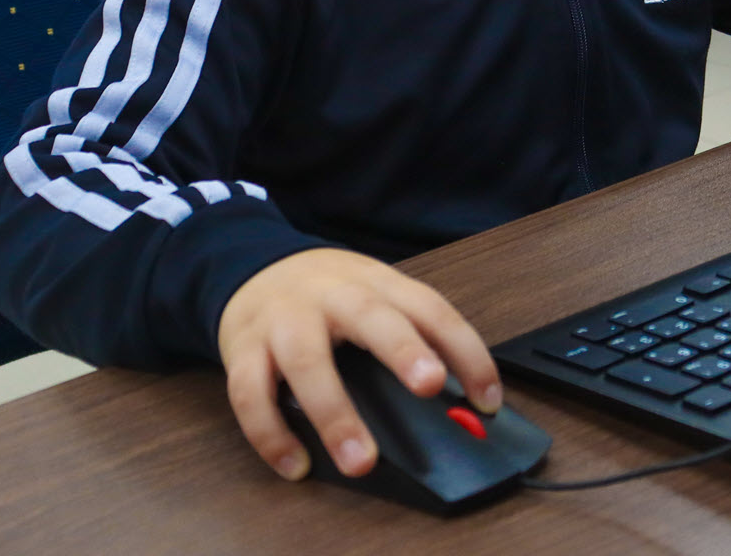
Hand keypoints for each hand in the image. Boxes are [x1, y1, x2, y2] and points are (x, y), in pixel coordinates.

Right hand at [218, 248, 502, 481]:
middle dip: (402, 350)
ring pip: (306, 361)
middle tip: (429, 386)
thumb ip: (409, 334)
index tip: (488, 399)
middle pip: (370, 318)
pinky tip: (295, 463)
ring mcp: (284, 320)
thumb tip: (456, 403)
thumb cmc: (327, 294)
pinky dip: (271, 433)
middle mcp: (332, 296)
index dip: (465, 351)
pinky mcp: (242, 348)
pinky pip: (250, 393)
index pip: (431, 309)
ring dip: (334, 413)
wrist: (252, 266)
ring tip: (360, 460)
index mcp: (376, 283)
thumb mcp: (373, 296)